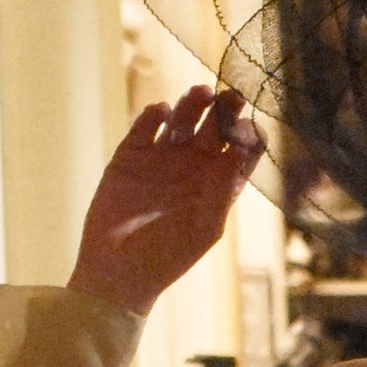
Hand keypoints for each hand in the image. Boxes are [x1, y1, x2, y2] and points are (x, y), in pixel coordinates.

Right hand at [68, 86, 263, 316]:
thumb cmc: (168, 257)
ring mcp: (160, 160)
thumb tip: (242, 149)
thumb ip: (224, 188)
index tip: (250, 124)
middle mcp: (192, 169)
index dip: (247, 135)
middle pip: (213, 129)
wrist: (117, 273)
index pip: (240, 151)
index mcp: (217, 186)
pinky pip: (143, 129)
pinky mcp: (129, 158)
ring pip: (180, 123)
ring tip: (200, 93)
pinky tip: (161, 112)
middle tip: (230, 93)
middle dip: (222, 110)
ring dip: (191, 106)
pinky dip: (152, 118)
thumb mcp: (205, 226)